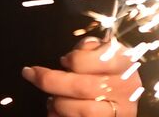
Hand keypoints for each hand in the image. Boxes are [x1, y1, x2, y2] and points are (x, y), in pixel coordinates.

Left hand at [23, 38, 142, 116]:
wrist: (126, 97)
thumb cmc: (112, 70)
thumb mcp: (107, 51)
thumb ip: (89, 49)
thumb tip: (66, 61)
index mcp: (124, 62)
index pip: (93, 60)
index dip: (73, 60)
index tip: (63, 60)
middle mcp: (124, 87)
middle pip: (80, 86)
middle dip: (51, 81)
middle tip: (32, 74)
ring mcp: (118, 111)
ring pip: (79, 110)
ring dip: (57, 104)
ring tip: (51, 99)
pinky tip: (56, 111)